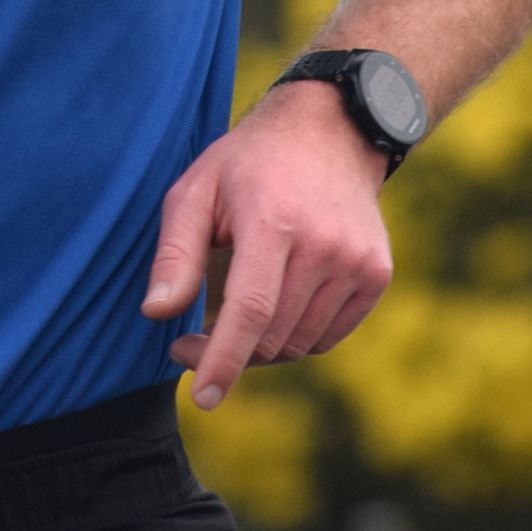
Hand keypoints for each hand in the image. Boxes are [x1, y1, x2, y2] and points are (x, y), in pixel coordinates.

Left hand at [142, 81, 393, 407]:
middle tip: (189, 340)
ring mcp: (357, 261)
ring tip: (232, 316)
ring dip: (261, 348)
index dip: (224, 359)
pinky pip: (328, 335)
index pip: (250, 310)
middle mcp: (324, 245)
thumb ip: (174, 253)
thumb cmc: (247, 165)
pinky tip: (275, 306)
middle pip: (273, 335)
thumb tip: (155, 313)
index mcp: (273, 222)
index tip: (203, 397)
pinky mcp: (376, 274)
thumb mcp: (195, 191)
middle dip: (227, 353)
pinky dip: (296, 337)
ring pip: (300, 343)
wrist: (329, 132)